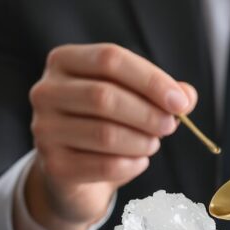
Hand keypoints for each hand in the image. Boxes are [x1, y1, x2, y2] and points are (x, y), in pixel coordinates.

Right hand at [21, 43, 196, 229]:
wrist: (75, 170)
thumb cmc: (105, 121)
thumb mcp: (131, 97)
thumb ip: (160, 91)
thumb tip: (186, 96)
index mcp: (64, 61)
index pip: (109, 59)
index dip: (150, 79)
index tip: (180, 102)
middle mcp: (45, 91)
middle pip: (103, 96)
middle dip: (147, 113)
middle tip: (170, 125)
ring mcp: (44, 129)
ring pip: (105, 134)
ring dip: (142, 141)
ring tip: (152, 143)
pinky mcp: (53, 166)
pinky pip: (104, 166)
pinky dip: (131, 165)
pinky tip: (138, 162)